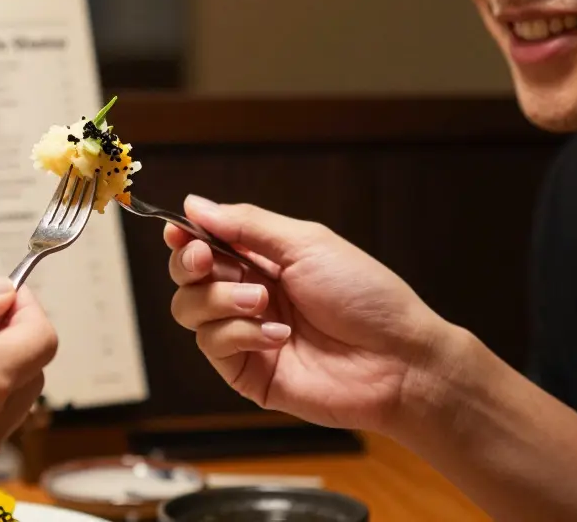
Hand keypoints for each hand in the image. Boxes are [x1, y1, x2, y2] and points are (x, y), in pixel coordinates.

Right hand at [166, 196, 450, 432]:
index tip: (178, 231)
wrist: (398, 360)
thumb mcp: (306, 244)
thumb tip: (195, 205)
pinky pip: (213, 345)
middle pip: (186, 277)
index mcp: (263, 261)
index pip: (205, 244)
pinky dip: (239, 334)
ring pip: (188, 310)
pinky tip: (278, 336)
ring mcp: (245, 335)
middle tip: (208, 261)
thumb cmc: (365, 296)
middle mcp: (248, 295)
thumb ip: (247, 225)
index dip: (185, 236)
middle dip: (190, 265)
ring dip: (219, 300)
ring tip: (262, 303)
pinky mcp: (248, 372)